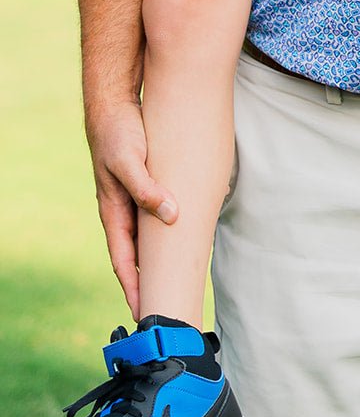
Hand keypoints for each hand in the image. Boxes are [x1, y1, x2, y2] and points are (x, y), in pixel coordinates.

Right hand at [85, 99, 177, 317]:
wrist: (115, 104)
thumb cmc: (118, 133)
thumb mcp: (129, 162)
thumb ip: (146, 190)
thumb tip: (171, 217)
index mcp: (113, 212)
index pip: (123, 261)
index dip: (133, 287)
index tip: (145, 311)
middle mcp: (124, 210)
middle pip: (137, 254)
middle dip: (149, 279)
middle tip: (168, 302)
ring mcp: (135, 199)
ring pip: (150, 235)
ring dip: (161, 255)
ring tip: (180, 277)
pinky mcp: (149, 184)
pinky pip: (160, 213)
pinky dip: (171, 227)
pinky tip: (188, 232)